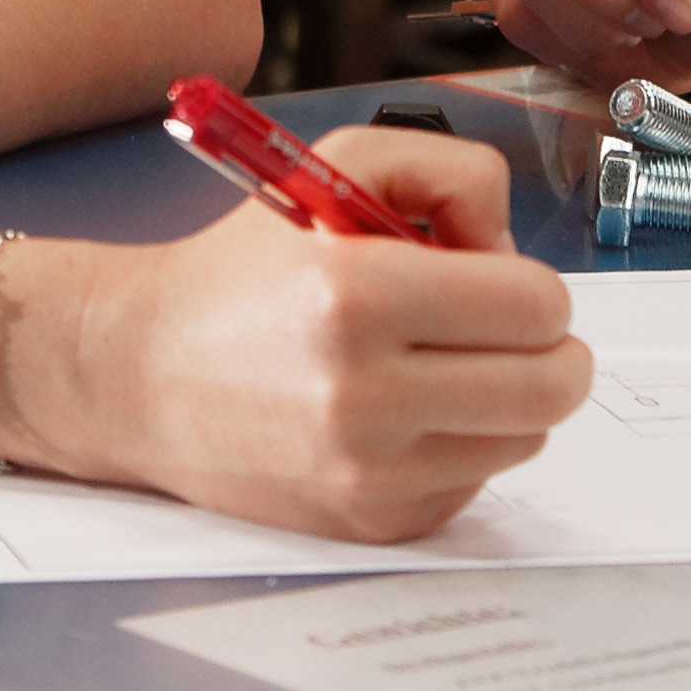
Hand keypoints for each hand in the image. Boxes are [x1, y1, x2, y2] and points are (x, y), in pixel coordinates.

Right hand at [14, 126, 589, 544]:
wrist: (140, 373)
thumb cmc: (239, 271)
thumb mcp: (335, 166)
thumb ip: (450, 173)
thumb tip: (513, 249)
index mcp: (357, 294)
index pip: (534, 305)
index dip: (530, 284)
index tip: (497, 279)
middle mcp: (363, 395)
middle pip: (550, 386)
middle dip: (547, 346)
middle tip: (504, 325)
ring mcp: (368, 474)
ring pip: (525, 439)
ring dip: (503, 397)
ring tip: (437, 363)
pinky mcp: (370, 524)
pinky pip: (473, 484)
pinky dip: (456, 445)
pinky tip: (400, 413)